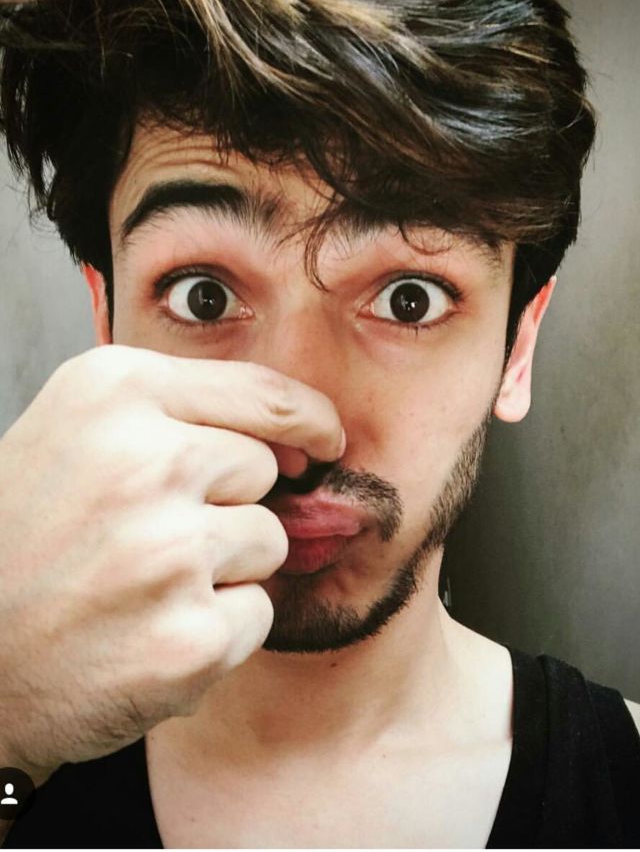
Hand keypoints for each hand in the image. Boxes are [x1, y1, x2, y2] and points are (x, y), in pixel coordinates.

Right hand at [0, 345, 343, 782]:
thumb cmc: (19, 542)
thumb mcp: (77, 433)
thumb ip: (179, 415)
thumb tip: (294, 440)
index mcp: (112, 391)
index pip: (265, 392)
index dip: (307, 420)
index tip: (321, 440)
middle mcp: (143, 461)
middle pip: (264, 470)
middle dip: (228, 503)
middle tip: (148, 536)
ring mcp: (167, 552)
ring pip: (268, 542)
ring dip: (224, 567)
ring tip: (141, 585)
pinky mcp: (189, 639)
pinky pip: (257, 614)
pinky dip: (218, 629)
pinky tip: (147, 632)